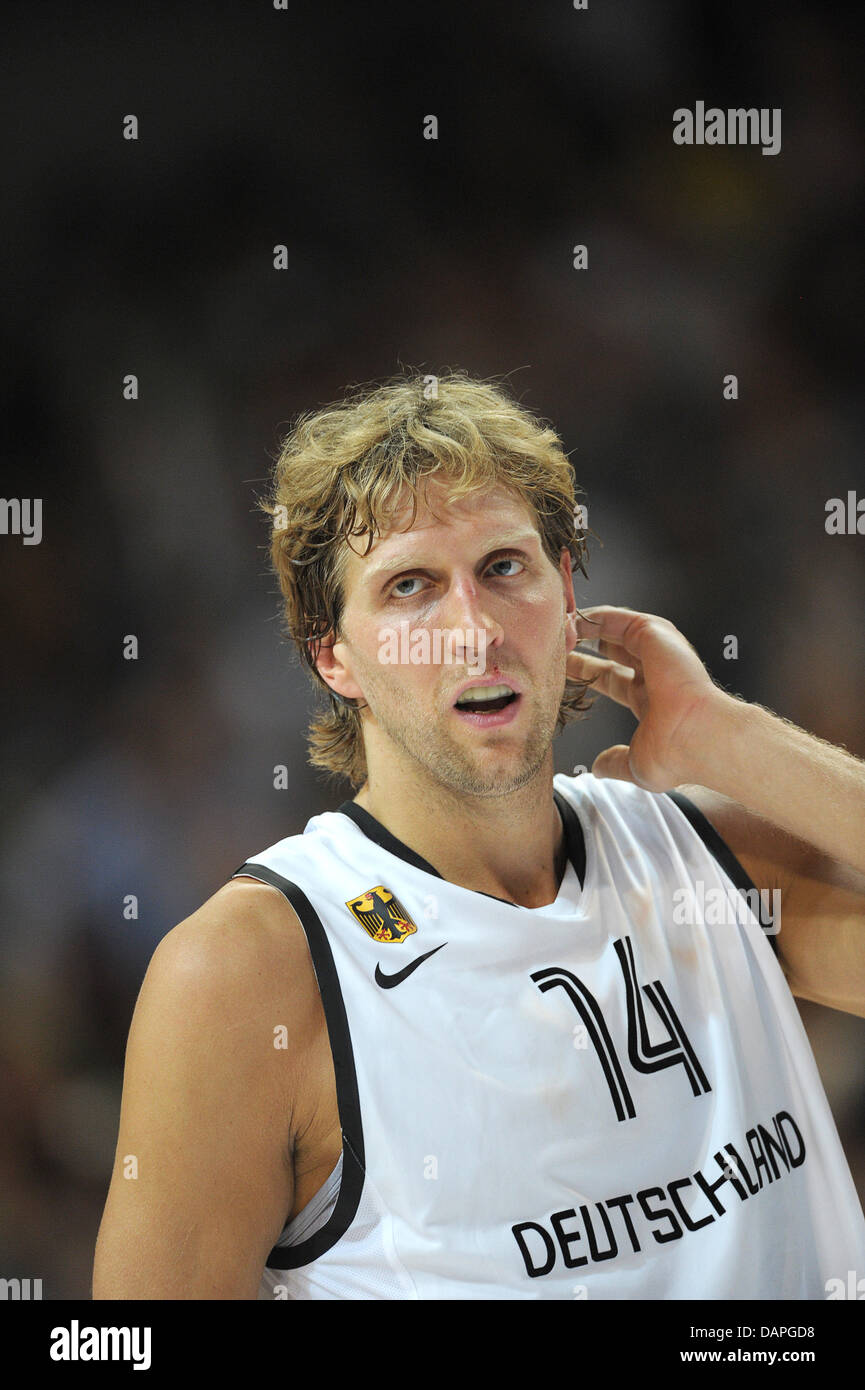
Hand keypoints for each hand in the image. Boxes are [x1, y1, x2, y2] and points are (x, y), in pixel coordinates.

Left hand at [568, 605, 724, 789]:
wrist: (697, 738)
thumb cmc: (677, 755)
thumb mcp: (636, 764)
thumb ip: (614, 763)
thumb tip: (598, 768)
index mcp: (650, 700)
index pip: (610, 680)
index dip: (585, 674)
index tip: (561, 672)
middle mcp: (654, 672)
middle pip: (609, 652)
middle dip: (581, 648)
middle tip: (552, 646)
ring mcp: (655, 650)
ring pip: (611, 630)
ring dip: (581, 628)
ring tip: (554, 630)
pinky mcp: (653, 633)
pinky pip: (614, 617)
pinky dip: (589, 618)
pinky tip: (567, 623)